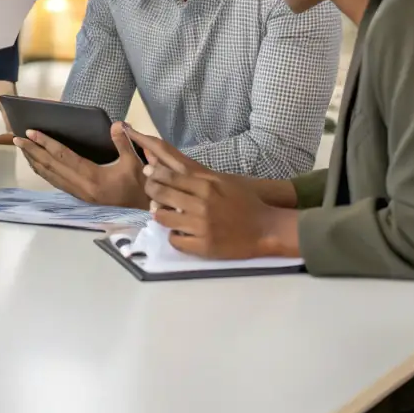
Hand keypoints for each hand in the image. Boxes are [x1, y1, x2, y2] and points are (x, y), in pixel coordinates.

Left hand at [15, 121, 146, 207]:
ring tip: (23, 149)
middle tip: (17, 138)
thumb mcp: (135, 163)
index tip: (31, 132)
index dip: (46, 143)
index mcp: (92, 178)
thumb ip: (124, 143)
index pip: (63, 156)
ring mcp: (78, 194)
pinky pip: (56, 182)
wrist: (142, 212)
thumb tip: (116, 124)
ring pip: (50, 176)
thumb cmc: (139, 187)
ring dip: (35, 162)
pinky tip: (39, 164)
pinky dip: (44, 171)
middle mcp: (80, 187)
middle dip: (33, 151)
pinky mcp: (79, 197)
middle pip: (51, 166)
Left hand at [143, 159, 299, 259]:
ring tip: (164, 214)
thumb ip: (197, 175)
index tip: (148, 174)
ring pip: (164, 219)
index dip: (154, 175)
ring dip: (160, 215)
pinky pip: (175, 241)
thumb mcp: (222, 181)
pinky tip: (178, 232)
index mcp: (206, 186)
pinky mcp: (203, 247)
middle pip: (163, 195)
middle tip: (151, 193)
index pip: (170, 177)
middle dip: (151, 192)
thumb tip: (170, 165)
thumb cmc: (244, 202)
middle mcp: (201, 205)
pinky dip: (173, 236)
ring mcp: (201, 227)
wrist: (265, 228)